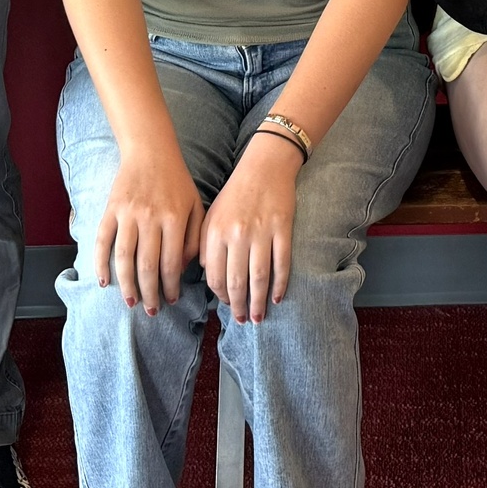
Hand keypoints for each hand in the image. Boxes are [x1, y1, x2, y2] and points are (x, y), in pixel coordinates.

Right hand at [94, 140, 205, 312]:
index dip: (170, 286)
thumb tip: (183, 269)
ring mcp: (128, 214)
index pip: (171, 263)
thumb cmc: (177, 181)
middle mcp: (150, 218)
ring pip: (123, 257)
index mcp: (174, 219)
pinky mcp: (110, 209)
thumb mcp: (196, 206)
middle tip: (151, 310)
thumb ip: (195, 238)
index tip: (171, 300)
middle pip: (147, 266)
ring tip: (131, 302)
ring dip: (126, 284)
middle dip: (149, 293)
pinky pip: (101, 240)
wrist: (151, 150)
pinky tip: (103, 281)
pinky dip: (99, 263)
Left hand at [202, 135, 300, 322]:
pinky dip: (280, 285)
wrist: (264, 167)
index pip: (214, 275)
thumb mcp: (211, 215)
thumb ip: (204, 244)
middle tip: (243, 320)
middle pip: (236, 281)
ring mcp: (261, 233)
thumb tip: (207, 274)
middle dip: (239, 306)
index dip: (220, 296)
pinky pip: (281, 264)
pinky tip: (277, 298)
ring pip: (259, 277)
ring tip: (259, 317)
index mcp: (215, 232)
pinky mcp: (282, 229)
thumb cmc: (235, 194)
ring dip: (259, 302)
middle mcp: (236, 234)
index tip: (226, 305)